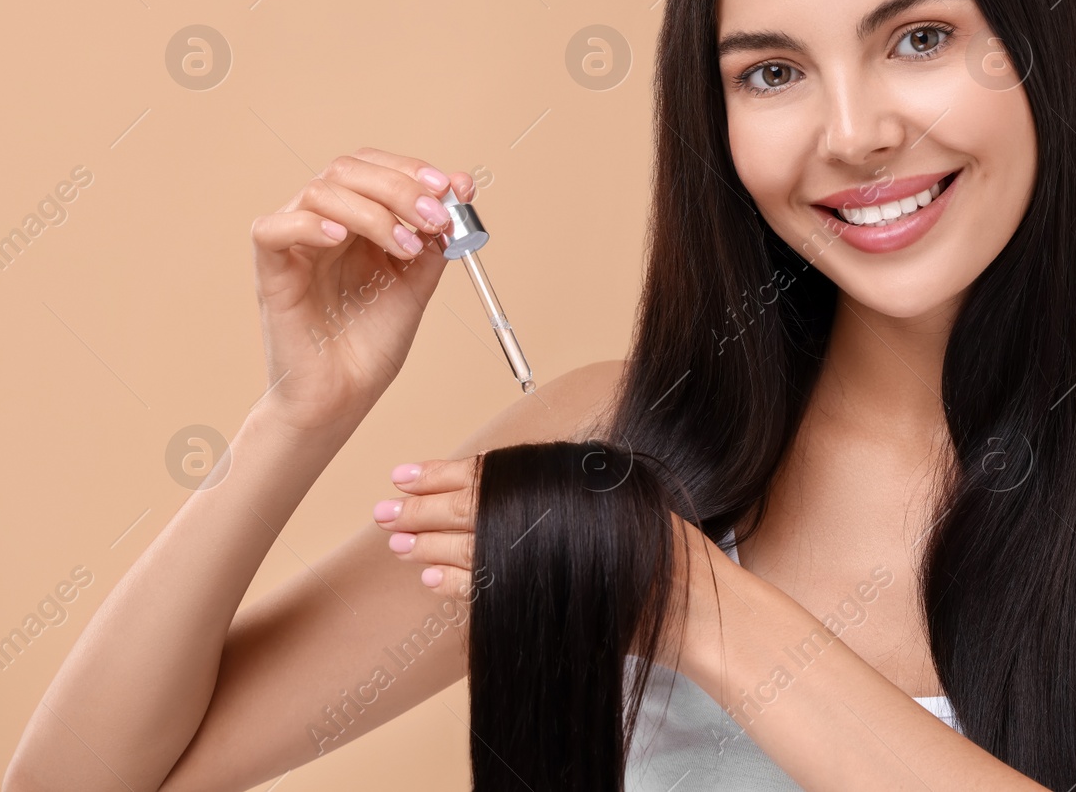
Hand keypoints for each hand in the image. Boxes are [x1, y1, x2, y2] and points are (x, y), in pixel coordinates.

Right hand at [250, 148, 476, 439]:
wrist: (344, 397)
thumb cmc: (371, 345)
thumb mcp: (416, 284)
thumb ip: (434, 240)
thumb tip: (461, 189)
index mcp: (356, 223)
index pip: (374, 168)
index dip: (412, 169)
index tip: (452, 188)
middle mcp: (323, 225)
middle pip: (347, 170)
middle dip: (399, 187)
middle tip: (435, 217)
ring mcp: (296, 246)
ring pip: (318, 192)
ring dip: (372, 211)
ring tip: (405, 246)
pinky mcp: (271, 272)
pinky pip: (271, 229)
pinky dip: (308, 224)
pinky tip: (341, 238)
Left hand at [376, 452, 743, 663]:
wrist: (693, 605)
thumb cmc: (663, 554)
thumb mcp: (618, 500)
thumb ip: (570, 489)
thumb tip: (514, 485)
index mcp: (569, 478)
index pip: (490, 470)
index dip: (440, 472)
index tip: (404, 472)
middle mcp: (557, 508)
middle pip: (469, 505)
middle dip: (418, 507)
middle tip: (381, 510)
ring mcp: (551, 551)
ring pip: (469, 545)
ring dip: (428, 544)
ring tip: (397, 545)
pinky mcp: (546, 591)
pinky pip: (485, 585)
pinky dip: (454, 582)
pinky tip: (430, 581)